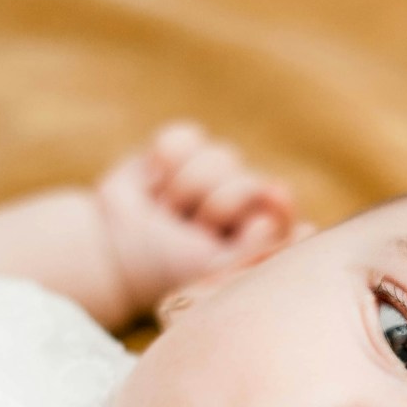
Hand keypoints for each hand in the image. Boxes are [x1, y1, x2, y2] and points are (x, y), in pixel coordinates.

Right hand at [93, 121, 307, 321]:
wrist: (110, 251)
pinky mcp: (180, 152)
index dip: (271, 206)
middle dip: (215, 207)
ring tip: (166, 213)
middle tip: (189, 232)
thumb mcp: (216, 269)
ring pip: (222, 156)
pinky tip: (152, 183)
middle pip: (251, 181)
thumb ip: (262, 246)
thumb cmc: (166, 269)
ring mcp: (210, 175)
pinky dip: (166, 158)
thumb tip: (296, 214)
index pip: (282, 207)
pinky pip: (187, 137)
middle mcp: (240, 203)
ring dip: (185, 189)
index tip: (251, 222)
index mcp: (257, 233)